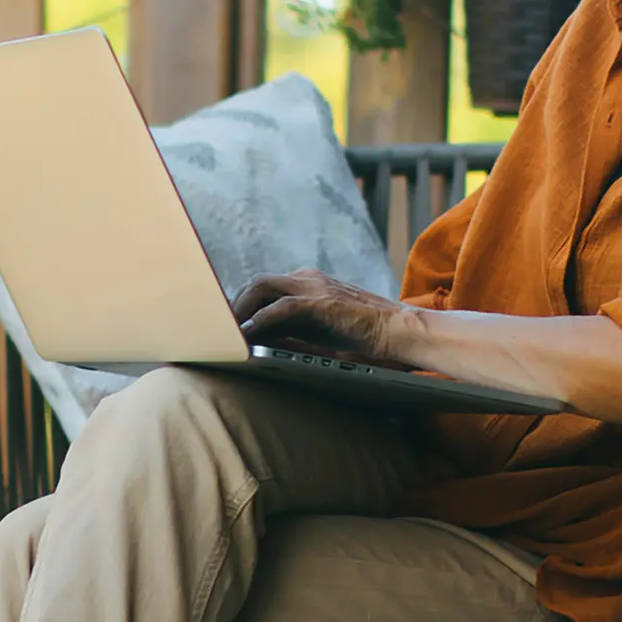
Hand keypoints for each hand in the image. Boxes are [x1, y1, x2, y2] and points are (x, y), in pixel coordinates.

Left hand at [232, 269, 414, 366]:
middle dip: (234, 304)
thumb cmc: (365, 336)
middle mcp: (309, 279)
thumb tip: (260, 342)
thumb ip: (295, 331)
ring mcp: (316, 287)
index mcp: (310, 282)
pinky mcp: (323, 303)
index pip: (265, 284)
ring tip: (229, 332)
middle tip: (221, 329)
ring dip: (242, 309)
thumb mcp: (323, 331)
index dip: (242, 302)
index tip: (227, 322)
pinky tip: (249, 335)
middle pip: (257, 282)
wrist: (400, 330)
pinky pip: (282, 307)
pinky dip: (261, 320)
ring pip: (263, 287)